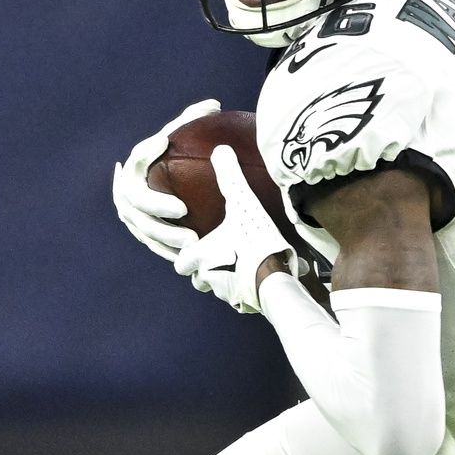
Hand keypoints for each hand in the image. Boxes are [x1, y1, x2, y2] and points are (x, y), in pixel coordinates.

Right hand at [110, 98, 219, 263]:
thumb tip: (214, 104)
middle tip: (182, 209)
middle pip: (138, 201)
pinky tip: (192, 256)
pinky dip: (171, 251)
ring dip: (166, 235)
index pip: (138, 158)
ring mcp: (131, 217)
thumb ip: (193, 121)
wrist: (161, 192)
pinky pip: (155, 245)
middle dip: (157, 205)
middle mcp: (126, 193)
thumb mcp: (181, 142)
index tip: (166, 142)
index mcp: (135, 167)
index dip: (148, 151)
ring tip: (192, 240)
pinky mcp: (142, 235)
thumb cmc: (174, 161)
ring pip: (146, 229)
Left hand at [172, 145, 299, 312]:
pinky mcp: (246, 304)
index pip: (180, 261)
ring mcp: (226, 294)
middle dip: (206, 270)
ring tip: (241, 267)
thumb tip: (220, 150)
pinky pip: (240, 298)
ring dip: (225, 280)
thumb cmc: (253, 242)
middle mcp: (208, 278)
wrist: (274, 280)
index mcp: (200, 256)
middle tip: (221, 257)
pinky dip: (245, 289)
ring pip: (219, 289)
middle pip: (199, 279)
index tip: (195, 246)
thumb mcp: (241, 204)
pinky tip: (258, 278)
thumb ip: (229, 178)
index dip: (186, 255)